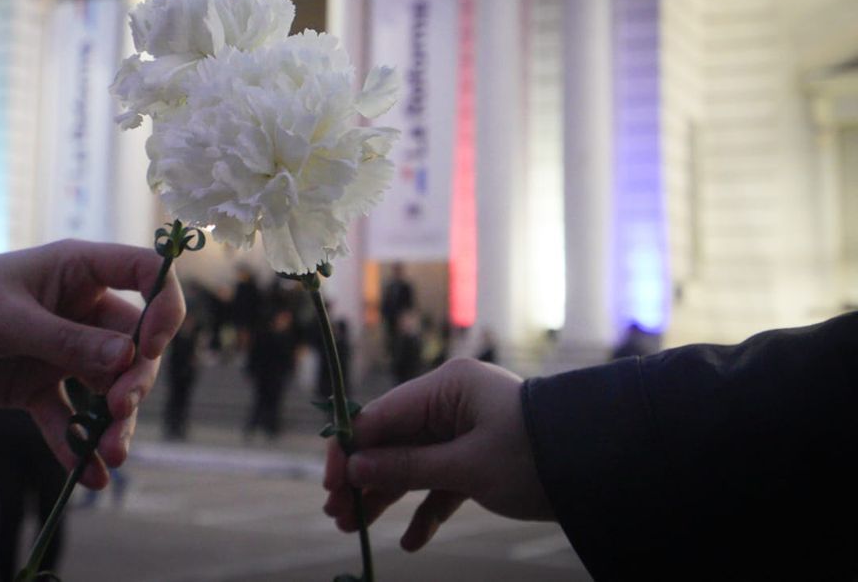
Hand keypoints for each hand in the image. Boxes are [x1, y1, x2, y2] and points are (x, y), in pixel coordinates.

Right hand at [323, 358, 552, 551]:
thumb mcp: (467, 467)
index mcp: (445, 387)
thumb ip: (406, 467)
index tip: (328, 486)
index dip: (348, 451)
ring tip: (353, 528)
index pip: (379, 416)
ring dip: (386, 496)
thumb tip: (353, 471)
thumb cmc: (534, 457)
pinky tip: (411, 542)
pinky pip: (441, 481)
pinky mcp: (480, 458)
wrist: (603, 469)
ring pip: (412, 463)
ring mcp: (464, 430)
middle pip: (391, 441)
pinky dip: (427, 509)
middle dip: (363, 478)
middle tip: (336, 514)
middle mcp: (450, 403)